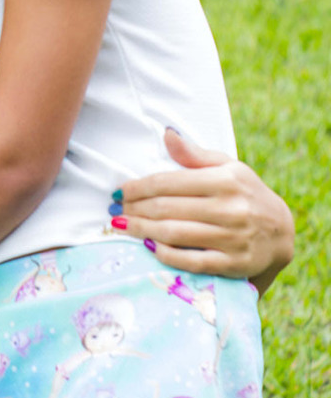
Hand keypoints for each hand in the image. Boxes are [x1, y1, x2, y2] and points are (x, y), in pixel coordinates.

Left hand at [117, 129, 292, 291]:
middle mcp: (232, 208)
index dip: (138, 187)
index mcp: (226, 180)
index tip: (118, 192)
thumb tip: (167, 133)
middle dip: (134, 209)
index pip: (169, 182)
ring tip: (123, 226)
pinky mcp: (234, 264)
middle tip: (116, 211)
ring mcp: (234, 238)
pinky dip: (165, 254)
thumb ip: (194, 154)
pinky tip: (148, 246)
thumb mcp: (227, 168)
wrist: (281, 233)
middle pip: (167, 208)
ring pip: (174, 233)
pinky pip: (192, 261)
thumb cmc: (244, 194)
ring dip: (142, 230)